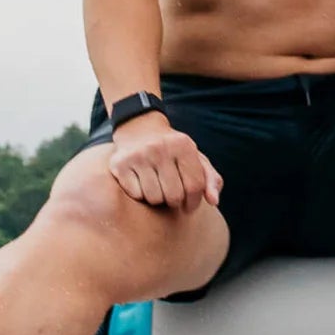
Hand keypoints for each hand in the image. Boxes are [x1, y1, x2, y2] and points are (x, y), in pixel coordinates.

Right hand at [107, 114, 221, 211]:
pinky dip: (140, 195)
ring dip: (157, 199)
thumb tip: (214, 201)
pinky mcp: (120, 164)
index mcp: (183, 145)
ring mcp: (138, 155)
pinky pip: (136, 195)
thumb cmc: (173, 150)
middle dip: (175, 201)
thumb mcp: (195, 158)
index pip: (195, 186)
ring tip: (157, 186)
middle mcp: (160, 148)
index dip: (194, 202)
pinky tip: (142, 182)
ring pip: (154, 198)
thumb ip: (210, 179)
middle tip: (171, 194)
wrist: (139, 128)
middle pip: (174, 195)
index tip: (189, 206)